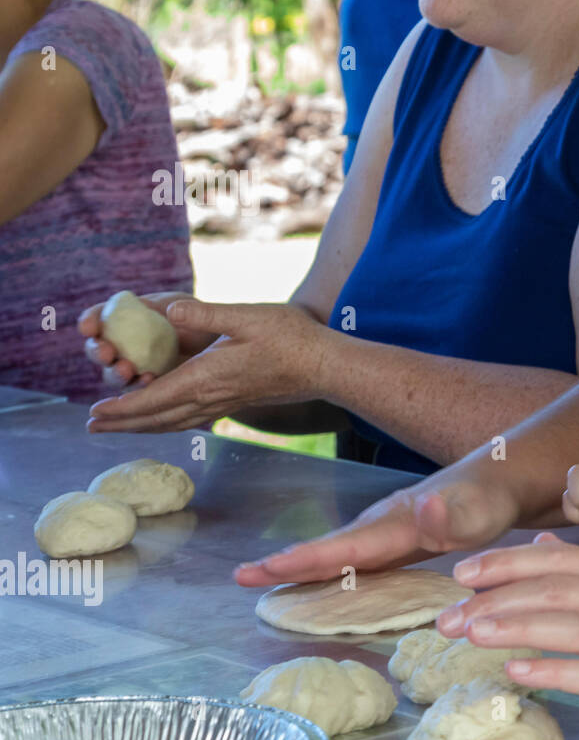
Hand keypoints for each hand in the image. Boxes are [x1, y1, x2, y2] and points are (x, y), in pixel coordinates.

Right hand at [79, 291, 211, 390]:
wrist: (211, 336)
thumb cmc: (193, 313)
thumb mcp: (182, 304)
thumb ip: (173, 307)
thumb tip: (172, 312)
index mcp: (120, 316)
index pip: (95, 319)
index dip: (88, 323)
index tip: (90, 327)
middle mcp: (119, 343)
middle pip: (97, 350)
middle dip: (97, 352)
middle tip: (108, 352)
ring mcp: (131, 365)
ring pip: (113, 375)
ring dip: (115, 374)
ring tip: (127, 370)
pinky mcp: (146, 385)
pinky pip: (136, 391)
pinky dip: (138, 389)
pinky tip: (148, 381)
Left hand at [85, 301, 327, 433]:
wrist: (324, 366)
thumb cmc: (291, 339)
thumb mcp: (247, 317)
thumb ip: (206, 314)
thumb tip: (169, 312)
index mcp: (206, 378)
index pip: (154, 399)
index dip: (122, 407)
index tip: (95, 412)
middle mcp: (211, 397)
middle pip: (157, 418)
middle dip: (123, 423)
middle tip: (92, 427)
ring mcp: (223, 403)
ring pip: (173, 422)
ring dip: (142, 426)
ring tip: (118, 427)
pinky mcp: (234, 401)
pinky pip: (190, 418)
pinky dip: (167, 422)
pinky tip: (164, 419)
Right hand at [234, 475, 521, 585]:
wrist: (502, 479)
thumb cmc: (489, 502)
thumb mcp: (479, 514)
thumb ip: (452, 516)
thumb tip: (424, 510)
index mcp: (395, 523)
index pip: (341, 547)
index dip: (302, 560)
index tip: (262, 570)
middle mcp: (383, 523)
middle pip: (327, 546)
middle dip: (285, 563)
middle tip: (241, 577)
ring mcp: (387, 529)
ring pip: (336, 550)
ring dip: (299, 564)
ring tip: (260, 578)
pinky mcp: (396, 538)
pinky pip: (354, 556)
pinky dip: (326, 565)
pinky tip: (314, 580)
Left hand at [442, 539, 578, 739]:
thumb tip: (551, 554)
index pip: (569, 559)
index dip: (512, 561)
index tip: (463, 571)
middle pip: (562, 587)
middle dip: (498, 598)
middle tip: (446, 615)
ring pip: (578, 625)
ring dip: (516, 628)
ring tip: (469, 634)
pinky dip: (558, 671)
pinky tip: (519, 673)